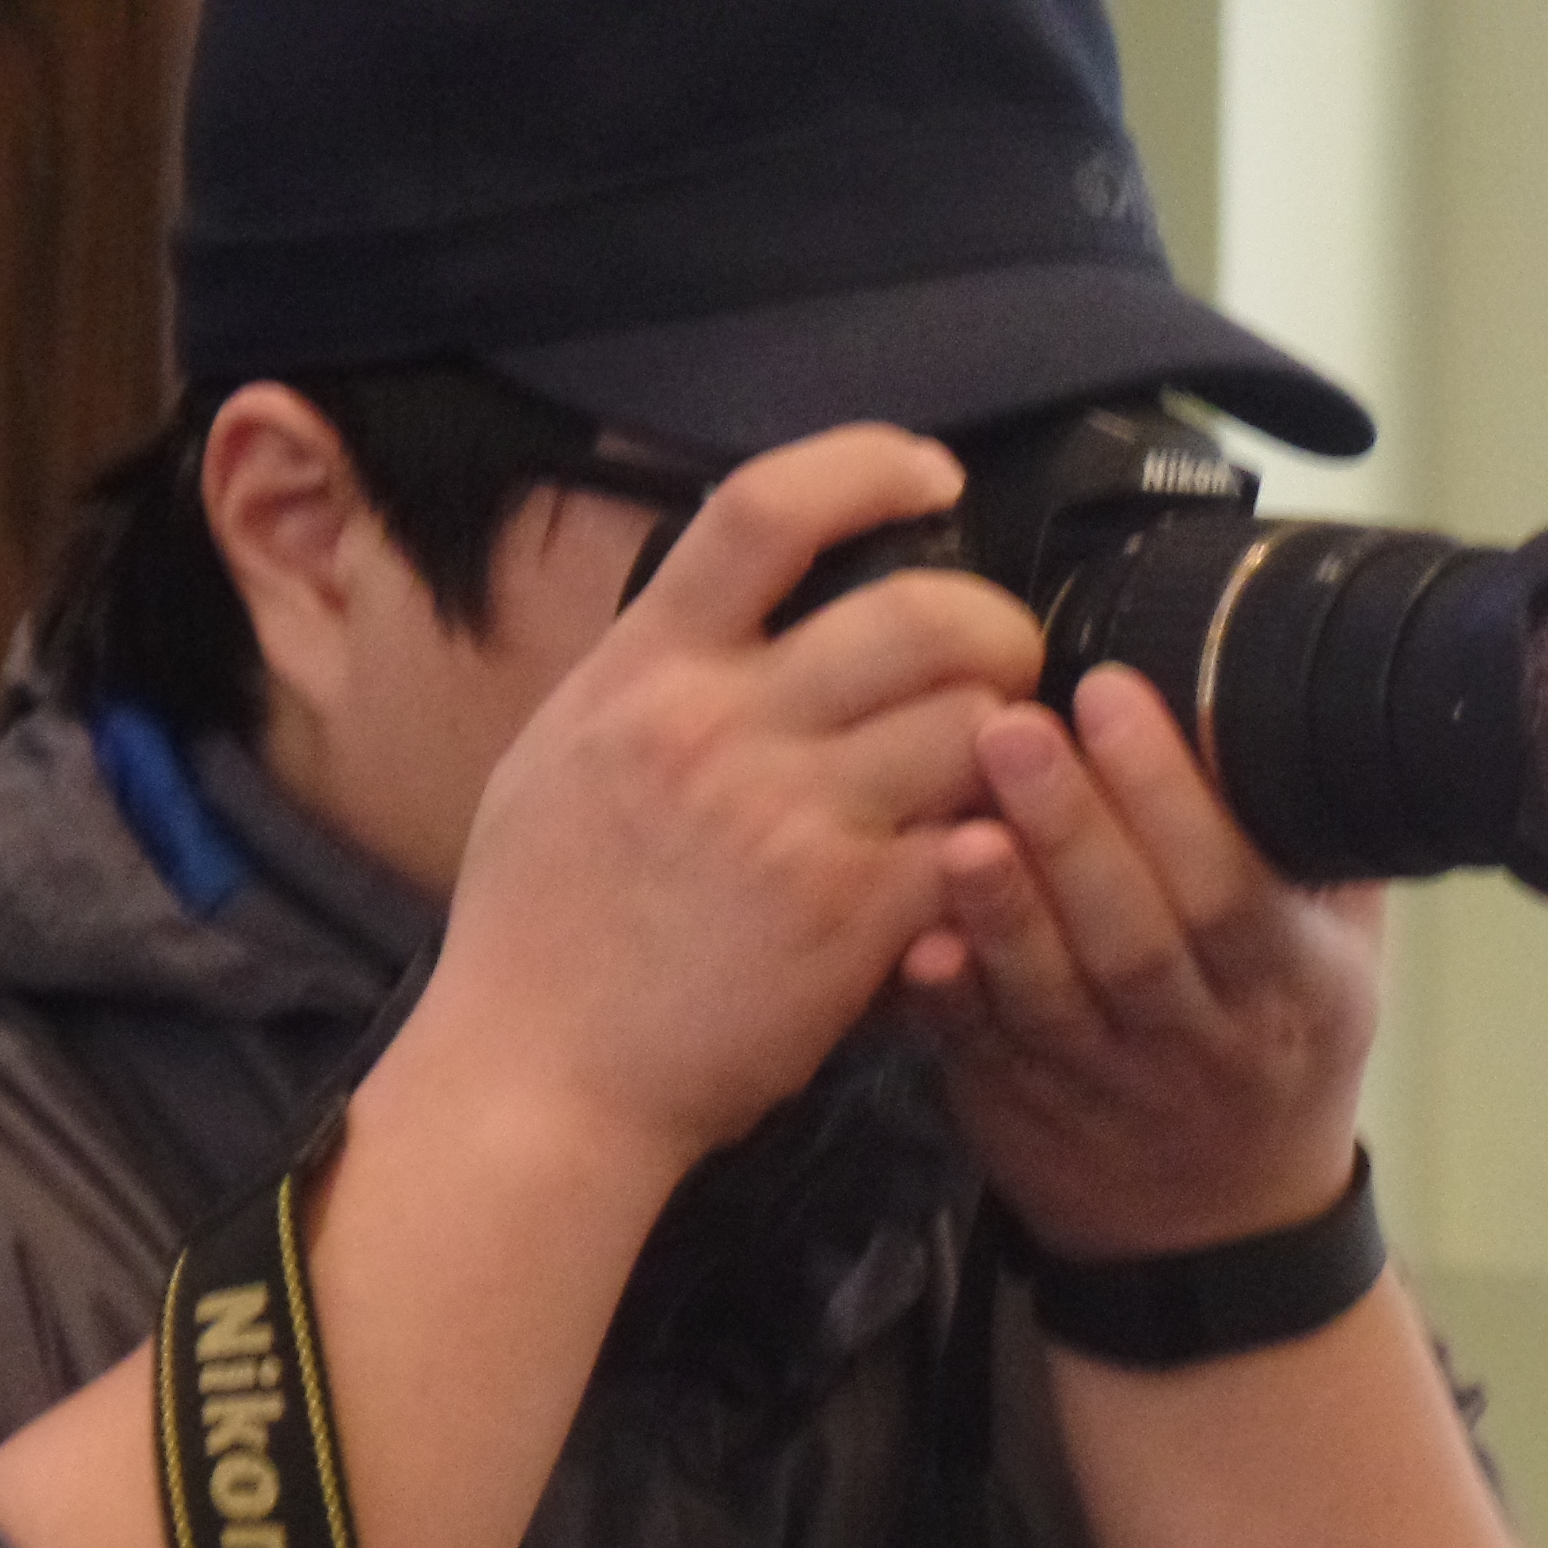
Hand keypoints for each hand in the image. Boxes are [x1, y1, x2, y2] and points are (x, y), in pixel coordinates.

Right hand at [421, 426, 1046, 1187]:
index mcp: (644, 670)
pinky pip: (974, 845)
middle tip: (1005, 663)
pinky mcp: (851, 920)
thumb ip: (653, 672)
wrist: (540, 1081)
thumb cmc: (539, 929)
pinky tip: (977, 868)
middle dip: (997, 626)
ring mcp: (792, 822)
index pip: (766, 509)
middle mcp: (720, 726)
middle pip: (922, 613)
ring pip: (974, 724)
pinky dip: (995, 850)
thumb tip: (738, 602)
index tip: (931, 475)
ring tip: (991, 775)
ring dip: (1008, 744)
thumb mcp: (559, 754)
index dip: (869, 466)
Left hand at [896, 663, 1380, 1259]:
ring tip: (959, 826)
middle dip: (1073, 828)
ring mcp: (1106, 1088)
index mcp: (1292, 988)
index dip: (1171, 796)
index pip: (1234, 887)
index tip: (1109, 693)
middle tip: (1010, 726)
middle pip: (1136, 937)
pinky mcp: (1020, 1112)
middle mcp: (1204, 1045)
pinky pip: (978, 1058)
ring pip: (1053, 1000)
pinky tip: (914, 947)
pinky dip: (946, 1005)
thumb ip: (1306, 840)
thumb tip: (1271, 686)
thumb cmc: (1272, 1036)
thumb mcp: (1334, 947)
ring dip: (1004, 913)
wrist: (1215, 1225)